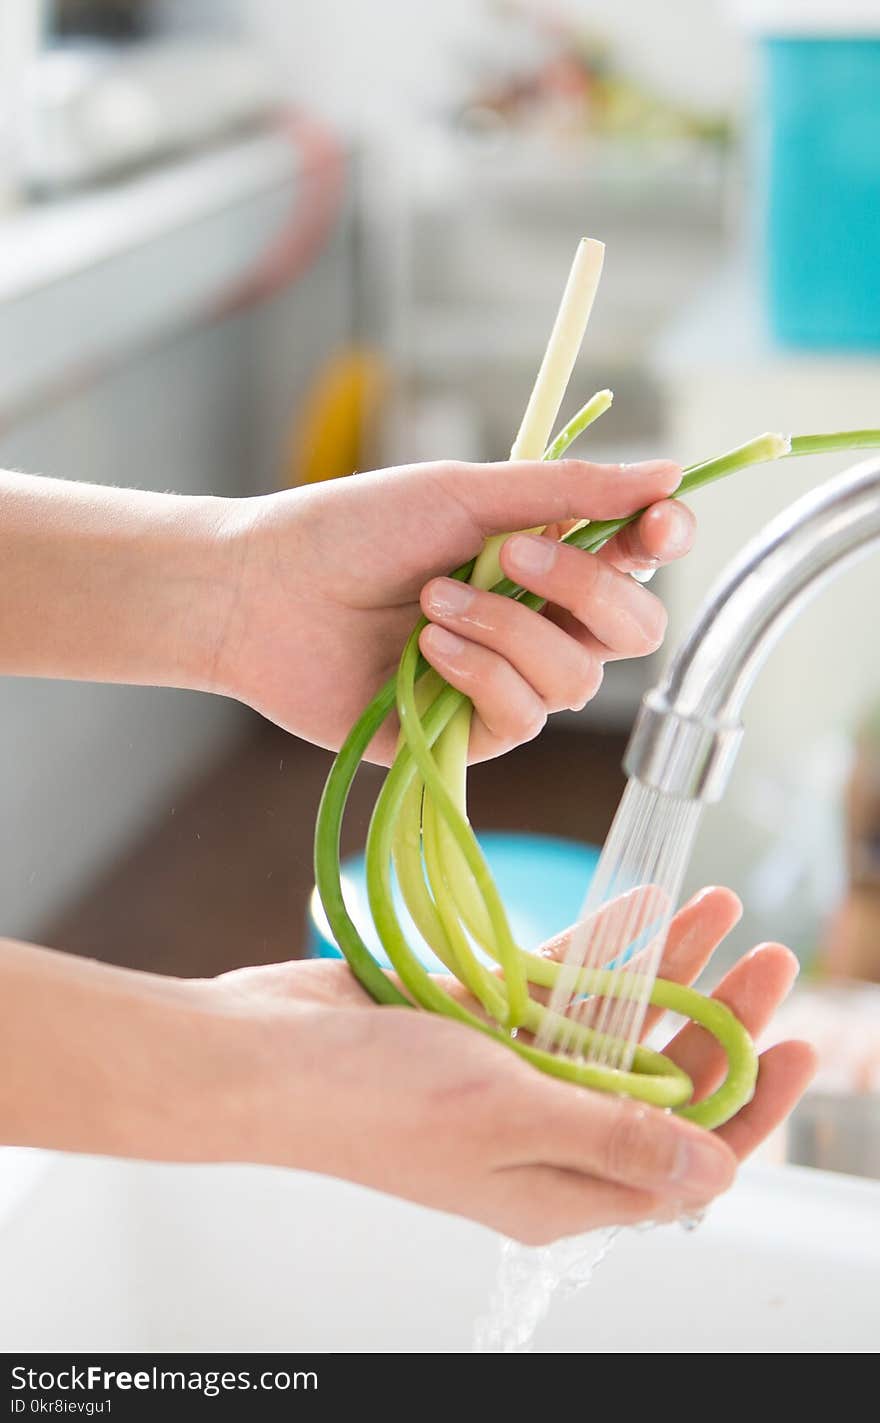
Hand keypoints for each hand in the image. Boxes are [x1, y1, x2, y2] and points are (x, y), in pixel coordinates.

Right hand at [214, 887, 814, 1242]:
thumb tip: (714, 1171)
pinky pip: (558, 983)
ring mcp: (508, 1074)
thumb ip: (615, 1138)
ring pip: (614, 1022)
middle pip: (658, 1081)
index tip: (798, 1047)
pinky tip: (646, 904)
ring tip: (724, 912)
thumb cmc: (370, 1100)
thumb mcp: (510, 1118)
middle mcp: (541, 1134)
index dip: (750, 1106)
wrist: (262, 1054)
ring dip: (670, 969)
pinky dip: (603, 948)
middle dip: (720, 1022)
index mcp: (556, 1187)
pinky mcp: (476, 1019)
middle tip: (771, 963)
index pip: (684, 1158)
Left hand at [216, 458, 692, 760]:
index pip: (636, 561)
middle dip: (586, 591)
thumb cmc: (352, 530)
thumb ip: (565, 491)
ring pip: (576, 678)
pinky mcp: (469, 736)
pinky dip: (479, 674)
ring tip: (432, 603)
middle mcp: (537, 623)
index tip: (657, 524)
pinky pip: (521, 717)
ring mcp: (505, 683)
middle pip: (633, 630)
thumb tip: (670, 473)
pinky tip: (424, 651)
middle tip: (512, 554)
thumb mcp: (461, 495)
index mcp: (543, 557)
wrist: (263, 594)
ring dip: (509, 630)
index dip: (661, 543)